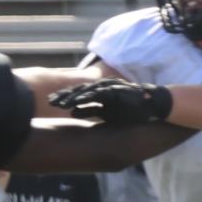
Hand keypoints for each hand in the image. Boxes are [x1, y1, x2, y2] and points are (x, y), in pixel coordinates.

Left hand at [50, 79, 174, 126]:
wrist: (152, 106)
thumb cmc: (128, 110)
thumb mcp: (105, 113)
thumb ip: (89, 111)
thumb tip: (72, 113)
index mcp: (97, 93)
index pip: (77, 94)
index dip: (64, 98)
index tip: (51, 103)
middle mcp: (101, 88)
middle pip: (78, 91)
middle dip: (64, 96)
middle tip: (49, 102)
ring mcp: (109, 88)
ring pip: (86, 91)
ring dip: (73, 96)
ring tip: (59, 103)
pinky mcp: (117, 91)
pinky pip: (100, 93)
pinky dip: (89, 96)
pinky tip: (78, 101)